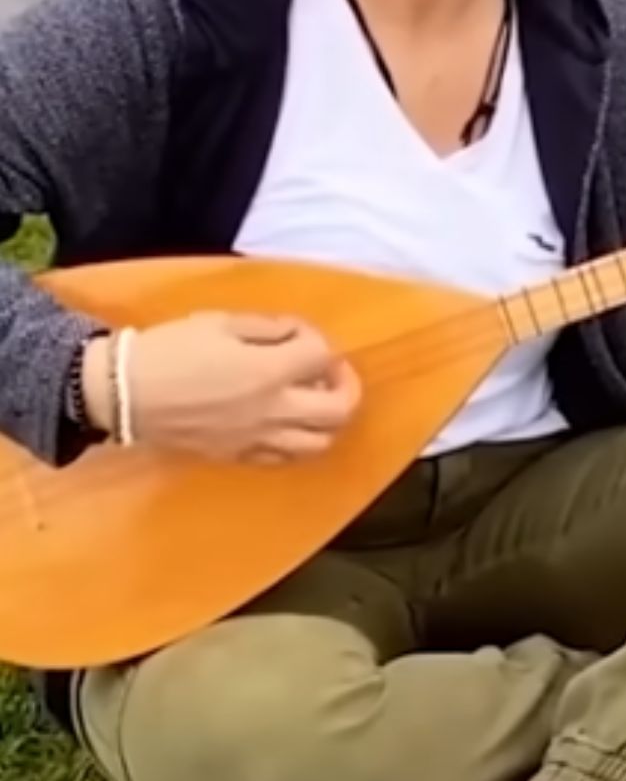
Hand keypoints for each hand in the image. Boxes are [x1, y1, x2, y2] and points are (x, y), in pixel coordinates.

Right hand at [82, 311, 360, 464]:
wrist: (125, 394)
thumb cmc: (171, 349)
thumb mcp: (220, 322)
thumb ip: (268, 328)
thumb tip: (296, 335)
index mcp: (270, 372)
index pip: (323, 356)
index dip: (316, 338)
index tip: (295, 332)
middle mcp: (274, 412)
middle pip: (340, 410)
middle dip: (344, 387)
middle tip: (328, 372)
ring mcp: (260, 439)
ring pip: (320, 443)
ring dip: (327, 420)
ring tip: (312, 401)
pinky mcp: (241, 456)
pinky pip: (286, 458)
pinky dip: (298, 441)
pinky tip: (285, 424)